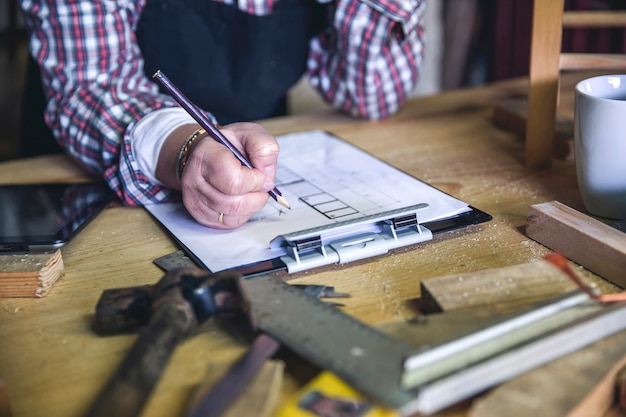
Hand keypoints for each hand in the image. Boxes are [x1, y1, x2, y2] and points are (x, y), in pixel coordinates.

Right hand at [157, 122, 278, 228]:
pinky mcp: (200, 215)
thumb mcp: (249, 134)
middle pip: (234, 203)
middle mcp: (194, 180)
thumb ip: (263, 147)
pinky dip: (243, 213)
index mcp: (205, 155)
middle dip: (257, 196)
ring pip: (233, 216)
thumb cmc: (228, 145)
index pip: (233, 181)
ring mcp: (194, 200)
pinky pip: (229, 223)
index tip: (262, 174)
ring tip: (252, 190)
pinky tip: (242, 198)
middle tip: (261, 184)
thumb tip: (266, 173)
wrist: (207, 154)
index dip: (255, 181)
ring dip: (251, 205)